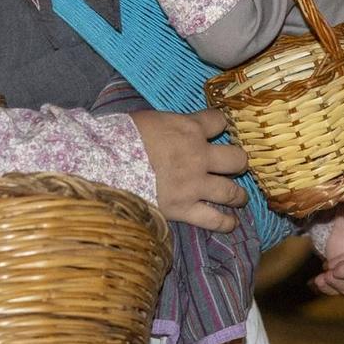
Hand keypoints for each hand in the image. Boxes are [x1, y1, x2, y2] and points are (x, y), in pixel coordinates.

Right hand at [131, 108, 243, 231]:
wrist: (104, 163)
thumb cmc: (121, 136)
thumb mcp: (150, 120)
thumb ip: (170, 125)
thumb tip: (172, 127)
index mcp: (189, 129)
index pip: (219, 121)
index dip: (222, 124)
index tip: (220, 130)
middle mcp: (198, 156)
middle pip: (236, 158)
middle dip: (237, 162)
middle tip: (233, 166)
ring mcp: (193, 184)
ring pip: (231, 191)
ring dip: (237, 194)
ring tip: (238, 197)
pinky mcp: (183, 209)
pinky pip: (214, 219)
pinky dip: (225, 223)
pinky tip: (231, 223)